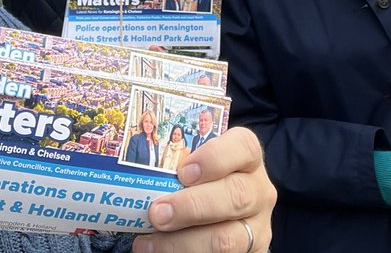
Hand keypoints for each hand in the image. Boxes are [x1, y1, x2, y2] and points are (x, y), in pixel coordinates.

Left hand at [134, 127, 274, 252]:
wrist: (219, 220)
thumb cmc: (200, 184)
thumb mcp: (197, 168)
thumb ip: (177, 164)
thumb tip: (132, 164)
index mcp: (247, 158)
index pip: (243, 147)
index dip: (215, 158)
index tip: (182, 172)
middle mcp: (258, 190)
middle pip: (236, 195)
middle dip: (192, 206)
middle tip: (156, 212)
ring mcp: (256, 227)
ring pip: (227, 238)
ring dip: (183, 242)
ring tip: (148, 242)